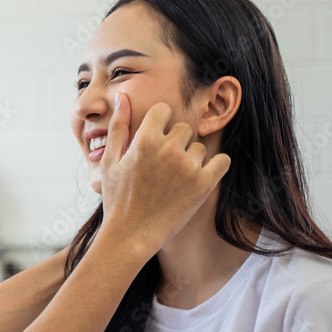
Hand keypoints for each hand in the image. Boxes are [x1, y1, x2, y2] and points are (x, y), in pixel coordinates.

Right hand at [98, 93, 230, 254]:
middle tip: (163, 166)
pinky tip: (198, 179)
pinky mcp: (204, 184)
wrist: (130, 236)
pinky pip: (222, 161)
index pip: (164, 111)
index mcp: (143, 139)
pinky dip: (214, 168)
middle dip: (175, 142)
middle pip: (184, 128)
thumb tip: (122, 96)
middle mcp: (168, 148)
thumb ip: (118, 126)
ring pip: (200, 147)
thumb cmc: (117, 198)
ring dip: (192, 158)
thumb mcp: (110, 161)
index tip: (155, 142)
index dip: (159, 125)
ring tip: (175, 180)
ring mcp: (188, 166)